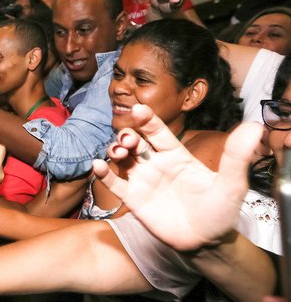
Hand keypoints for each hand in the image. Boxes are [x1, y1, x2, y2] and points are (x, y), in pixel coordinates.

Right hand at [92, 104, 262, 250]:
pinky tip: (98, 166)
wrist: (206, 242)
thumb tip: (254, 127)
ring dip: (115, 150)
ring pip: (122, 158)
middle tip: (129, 140)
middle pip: (136, 142)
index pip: (159, 132)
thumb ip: (236, 156)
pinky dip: (104, 173)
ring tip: (118, 152)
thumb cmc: (219, 211)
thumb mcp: (231, 183)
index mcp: (177, 155)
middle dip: (128, 135)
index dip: (147, 120)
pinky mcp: (133, 199)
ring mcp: (143, 180)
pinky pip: (115, 183)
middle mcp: (156, 164)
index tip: (138, 109)